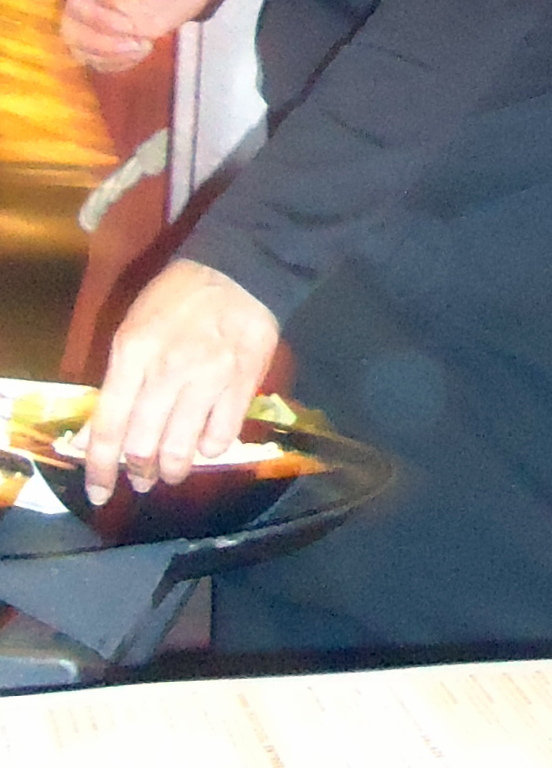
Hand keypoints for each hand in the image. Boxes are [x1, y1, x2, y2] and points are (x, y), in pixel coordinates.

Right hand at [61, 0, 230, 73]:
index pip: (73, 6)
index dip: (97, 21)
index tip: (129, 24)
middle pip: (71, 31)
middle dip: (102, 44)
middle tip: (138, 42)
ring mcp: (98, 19)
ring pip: (80, 49)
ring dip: (109, 56)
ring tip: (142, 47)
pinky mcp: (112, 37)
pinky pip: (98, 60)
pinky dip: (117, 64)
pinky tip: (142, 52)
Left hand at [82, 262, 279, 502]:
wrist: (236, 275)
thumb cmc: (174, 302)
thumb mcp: (131, 334)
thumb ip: (114, 386)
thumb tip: (94, 438)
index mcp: (131, 355)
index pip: (108, 425)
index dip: (100, 467)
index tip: (99, 492)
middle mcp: (166, 372)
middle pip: (143, 444)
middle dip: (139, 472)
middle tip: (142, 479)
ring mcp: (207, 380)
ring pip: (182, 450)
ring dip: (172, 470)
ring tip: (171, 471)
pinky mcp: (241, 386)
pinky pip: (221, 437)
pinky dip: (209, 450)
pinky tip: (204, 443)